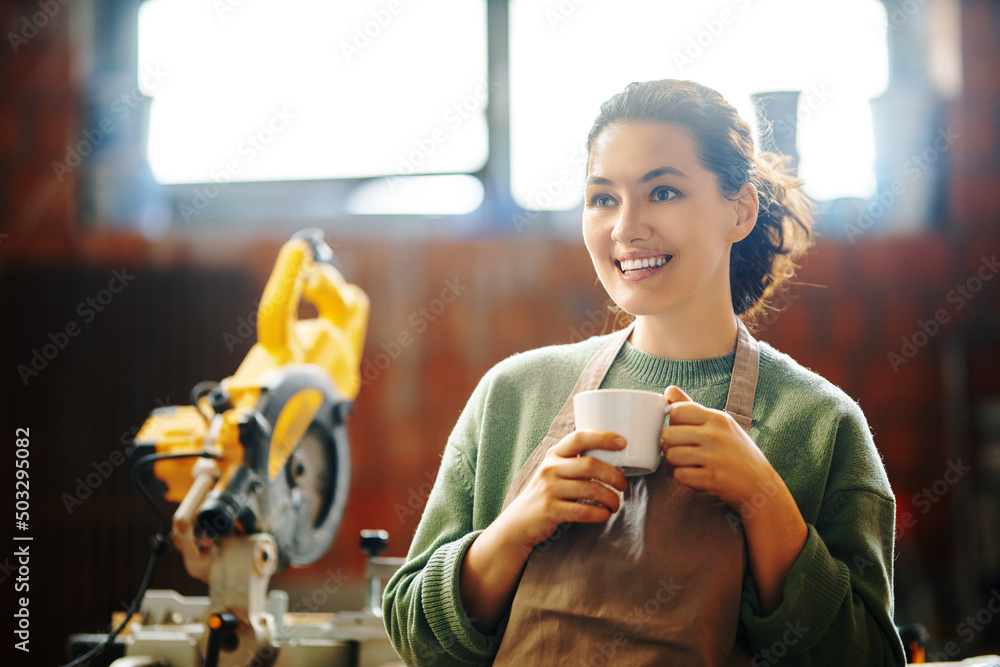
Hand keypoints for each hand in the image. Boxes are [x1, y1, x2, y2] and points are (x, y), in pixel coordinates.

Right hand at [461, 430, 628, 632]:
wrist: (518, 523)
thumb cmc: (546, 495)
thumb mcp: (555, 472)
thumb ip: (576, 463)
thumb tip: (615, 459)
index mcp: (554, 454)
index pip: (579, 438)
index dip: (603, 438)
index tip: (623, 442)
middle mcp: (550, 468)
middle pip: (590, 465)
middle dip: (614, 475)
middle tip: (623, 486)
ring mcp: (549, 489)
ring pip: (590, 489)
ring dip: (611, 498)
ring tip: (616, 504)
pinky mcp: (550, 510)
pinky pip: (583, 510)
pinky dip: (599, 513)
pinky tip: (604, 515)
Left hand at [660, 385, 777, 516]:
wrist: (761, 486)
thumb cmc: (737, 453)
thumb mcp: (721, 425)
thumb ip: (692, 408)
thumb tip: (668, 390)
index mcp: (717, 418)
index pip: (676, 411)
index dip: (673, 423)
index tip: (682, 431)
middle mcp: (715, 435)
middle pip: (668, 434)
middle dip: (670, 445)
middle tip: (682, 451)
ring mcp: (714, 457)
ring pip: (671, 455)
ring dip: (676, 463)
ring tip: (690, 464)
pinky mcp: (711, 479)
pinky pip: (679, 475)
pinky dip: (684, 478)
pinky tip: (696, 476)